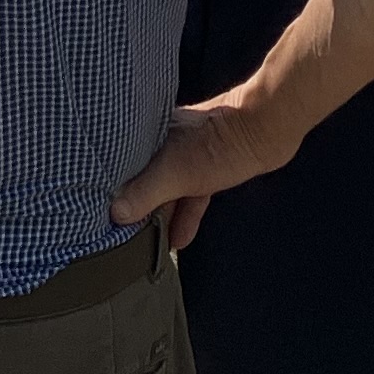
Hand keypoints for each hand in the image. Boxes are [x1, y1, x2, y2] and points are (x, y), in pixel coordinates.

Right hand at [109, 96, 290, 251]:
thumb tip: (116, 213)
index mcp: (150, 136)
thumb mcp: (174, 175)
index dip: (116, 194)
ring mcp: (187, 151)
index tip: (109, 219)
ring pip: (168, 189)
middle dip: (139, 210)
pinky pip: (190, 192)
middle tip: (130, 238)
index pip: (124, 169)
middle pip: (144, 180)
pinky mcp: (208, 163)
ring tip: (155, 244)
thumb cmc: (220, 144)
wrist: (265, 129)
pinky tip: (181, 235)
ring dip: (164, 216)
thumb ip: (145, 194)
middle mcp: (165, 141)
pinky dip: (186, 213)